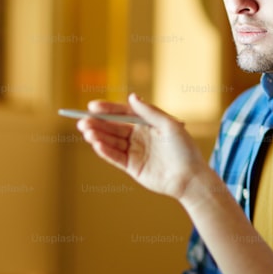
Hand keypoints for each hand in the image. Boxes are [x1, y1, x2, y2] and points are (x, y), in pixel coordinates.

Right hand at [77, 95, 208, 200]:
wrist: (190, 177)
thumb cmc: (185, 149)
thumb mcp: (170, 125)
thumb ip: (149, 112)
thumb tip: (132, 96)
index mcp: (147, 124)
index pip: (123, 113)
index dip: (108, 109)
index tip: (92, 106)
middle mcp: (138, 136)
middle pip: (113, 127)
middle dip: (97, 123)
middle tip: (82, 121)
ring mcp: (134, 152)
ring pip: (111, 142)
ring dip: (97, 136)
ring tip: (86, 131)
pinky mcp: (132, 167)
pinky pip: (115, 157)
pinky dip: (105, 151)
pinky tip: (96, 144)